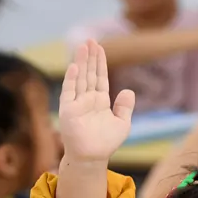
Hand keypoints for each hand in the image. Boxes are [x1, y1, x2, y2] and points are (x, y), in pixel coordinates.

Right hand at [59, 40, 136, 163]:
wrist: (93, 157)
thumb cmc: (106, 143)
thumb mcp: (122, 123)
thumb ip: (125, 107)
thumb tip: (129, 90)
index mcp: (100, 100)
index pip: (100, 77)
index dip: (100, 62)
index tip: (100, 47)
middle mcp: (87, 99)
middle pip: (89, 73)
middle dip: (90, 57)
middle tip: (90, 40)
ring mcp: (77, 103)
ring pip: (79, 78)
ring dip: (81, 63)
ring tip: (82, 46)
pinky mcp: (68, 110)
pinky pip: (69, 92)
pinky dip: (71, 79)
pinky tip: (74, 67)